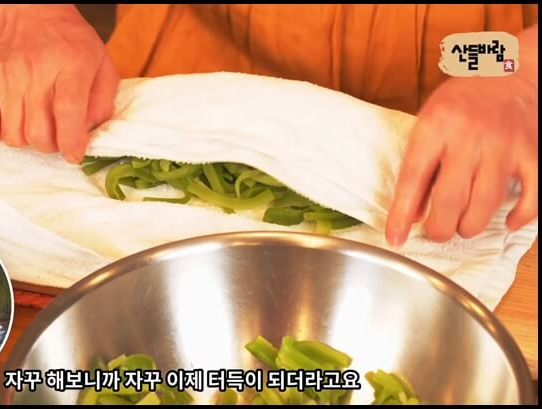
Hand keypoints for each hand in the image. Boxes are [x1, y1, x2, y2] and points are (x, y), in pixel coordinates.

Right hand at [0, 5, 118, 162]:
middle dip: (52, 145)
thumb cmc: (74, 42)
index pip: (68, 113)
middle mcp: (38, 71)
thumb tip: (91, 130)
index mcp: (72, 66)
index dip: (71, 142)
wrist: (34, 12)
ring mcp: (10, 75)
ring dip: (30, 140)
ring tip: (42, 128)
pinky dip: (10, 131)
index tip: (75, 155)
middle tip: (61, 138)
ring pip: (14, 133)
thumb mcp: (103, 65)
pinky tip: (24, 121)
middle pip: (39, 131)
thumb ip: (102, 100)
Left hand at [386, 56, 537, 244]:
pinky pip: (531, 197)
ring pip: (485, 206)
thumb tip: (412, 214)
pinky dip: (519, 217)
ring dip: (470, 226)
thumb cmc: (463, 100)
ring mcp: (505, 145)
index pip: (412, 179)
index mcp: (436, 125)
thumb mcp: (428, 123)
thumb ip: (420, 167)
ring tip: (462, 225)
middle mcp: (470, 136)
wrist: (512, 69)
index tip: (395, 238)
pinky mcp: (534, 153)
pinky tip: (507, 221)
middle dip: (439, 228)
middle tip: (436, 232)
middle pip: (450, 200)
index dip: (401, 214)